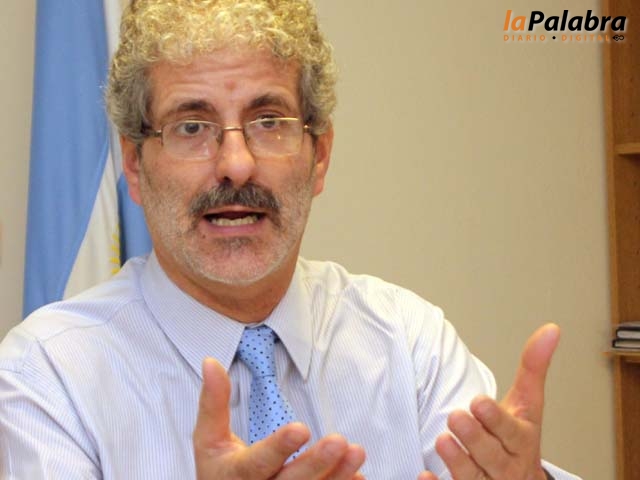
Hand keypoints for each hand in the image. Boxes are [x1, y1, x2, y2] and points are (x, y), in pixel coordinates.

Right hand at [193, 357, 366, 479]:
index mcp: (234, 475)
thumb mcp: (208, 438)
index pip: (257, 462)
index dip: (279, 447)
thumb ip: (213, 402)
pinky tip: (356, 474)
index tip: (301, 428)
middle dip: (315, 463)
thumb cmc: (219, 469)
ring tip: (356, 452)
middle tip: (338, 441)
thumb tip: (210, 361)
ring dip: (336, 475)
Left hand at [418, 323, 559, 479]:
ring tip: (441, 441)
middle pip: (492, 456)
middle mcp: (507, 467)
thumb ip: (533, 368)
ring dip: (457, 461)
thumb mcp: (528, 405)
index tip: (478, 402)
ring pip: (473, 478)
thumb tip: (551, 329)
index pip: (511, 432)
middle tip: (456, 417)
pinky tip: (425, 476)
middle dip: (475, 438)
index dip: (496, 419)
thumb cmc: (518, 439)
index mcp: (522, 442)